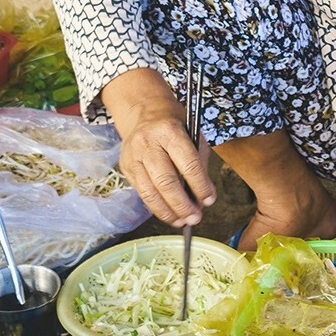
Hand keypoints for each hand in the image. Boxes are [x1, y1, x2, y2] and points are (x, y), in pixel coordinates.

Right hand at [103, 67, 215, 226]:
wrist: (144, 113)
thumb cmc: (175, 124)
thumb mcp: (193, 134)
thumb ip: (200, 164)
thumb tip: (203, 198)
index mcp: (169, 131)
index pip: (187, 163)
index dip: (200, 186)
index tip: (209, 200)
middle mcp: (147, 143)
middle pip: (166, 181)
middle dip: (182, 204)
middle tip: (195, 218)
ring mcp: (133, 156)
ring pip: (149, 191)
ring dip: (168, 211)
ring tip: (182, 222)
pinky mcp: (126, 167)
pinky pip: (142, 192)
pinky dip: (156, 207)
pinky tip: (169, 214)